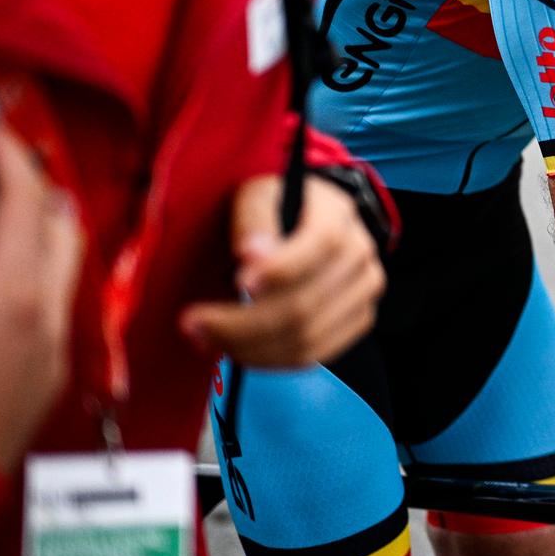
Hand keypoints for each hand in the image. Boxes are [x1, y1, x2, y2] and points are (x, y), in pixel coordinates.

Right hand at [0, 121, 83, 472]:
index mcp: (10, 297)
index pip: (25, 198)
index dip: (4, 154)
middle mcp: (45, 323)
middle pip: (55, 231)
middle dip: (16, 200)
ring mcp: (47, 357)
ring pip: (49, 274)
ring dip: (8, 247)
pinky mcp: (38, 388)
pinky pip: (38, 314)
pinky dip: (8, 289)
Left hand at [180, 173, 383, 366]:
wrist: (305, 221)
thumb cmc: (273, 207)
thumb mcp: (257, 196)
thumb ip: (254, 221)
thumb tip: (252, 257)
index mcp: (337, 215)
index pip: (322, 244)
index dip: (281, 269)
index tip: (238, 282)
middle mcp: (360, 255)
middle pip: (305, 304)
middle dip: (241, 323)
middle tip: (191, 323)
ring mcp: (363, 292)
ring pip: (305, 340)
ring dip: (247, 347)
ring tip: (204, 337)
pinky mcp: (357, 321)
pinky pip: (310, 356)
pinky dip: (267, 359)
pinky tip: (234, 347)